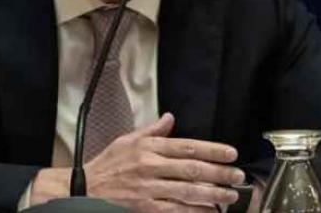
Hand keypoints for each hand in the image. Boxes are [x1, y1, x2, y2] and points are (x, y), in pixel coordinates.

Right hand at [31, 113, 244, 211]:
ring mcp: (148, 189)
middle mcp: (150, 167)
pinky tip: (208, 212)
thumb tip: (170, 118)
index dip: (213, 150)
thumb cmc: (107, 164)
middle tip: (237, 176)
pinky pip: (174, 210)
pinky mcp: (144, 207)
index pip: (188, 147)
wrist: (83, 189)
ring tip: (230, 196)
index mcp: (149, 148)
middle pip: (192, 170)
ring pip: (186, 192)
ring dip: (212, 195)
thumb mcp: (127, 140)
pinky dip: (193, 211)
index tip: (231, 153)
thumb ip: (153, 130)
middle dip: (219, 174)